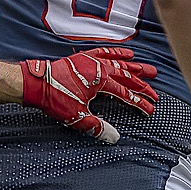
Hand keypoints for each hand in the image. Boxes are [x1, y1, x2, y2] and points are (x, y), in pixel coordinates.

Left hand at [20, 47, 158, 143]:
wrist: (35, 82)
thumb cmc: (54, 97)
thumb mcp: (77, 116)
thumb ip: (97, 126)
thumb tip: (114, 137)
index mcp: (102, 82)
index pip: (126, 94)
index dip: (139, 103)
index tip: (150, 109)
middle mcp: (101, 68)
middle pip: (128, 77)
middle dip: (143, 86)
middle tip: (155, 92)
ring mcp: (92, 61)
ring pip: (120, 63)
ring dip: (135, 67)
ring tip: (148, 69)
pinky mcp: (84, 57)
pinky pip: (105, 52)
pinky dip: (117, 52)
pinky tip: (127, 53)